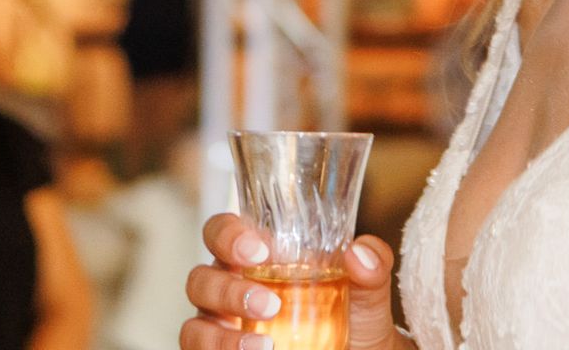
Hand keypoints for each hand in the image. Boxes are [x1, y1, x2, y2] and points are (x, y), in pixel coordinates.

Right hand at [181, 213, 404, 349]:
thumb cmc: (353, 314)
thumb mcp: (369, 288)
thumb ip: (373, 264)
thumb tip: (359, 253)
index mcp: (255, 256)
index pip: (221, 231)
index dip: (227, 235)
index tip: (259, 250)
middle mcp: (229, 287)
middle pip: (200, 279)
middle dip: (228, 290)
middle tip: (270, 304)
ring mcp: (221, 326)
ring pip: (195, 326)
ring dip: (223, 336)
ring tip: (265, 346)